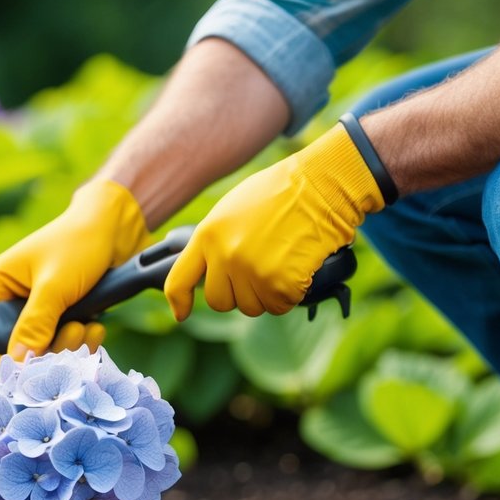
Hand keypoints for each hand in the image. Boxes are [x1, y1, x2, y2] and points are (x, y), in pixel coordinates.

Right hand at [0, 179, 150, 373]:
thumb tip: (17, 364)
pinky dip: (83, 343)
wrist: (118, 226)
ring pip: (42, 352)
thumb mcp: (55, 283)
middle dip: (41, 353)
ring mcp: (39, 312)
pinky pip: (66, 347)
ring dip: (67, 347)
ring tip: (86, 326)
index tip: (19, 370)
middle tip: (70, 336)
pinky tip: (97, 326)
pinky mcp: (64, 318)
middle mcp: (12, 301)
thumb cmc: (80, 242)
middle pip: (10, 351)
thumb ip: (36, 323)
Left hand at [164, 122, 385, 318]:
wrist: (320, 186)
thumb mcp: (233, 209)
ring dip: (267, 294)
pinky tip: (297, 268)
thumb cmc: (281, 193)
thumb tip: (211, 269)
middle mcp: (224, 256)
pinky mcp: (278, 284)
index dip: (179, 301)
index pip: (178, 280)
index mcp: (207, 234)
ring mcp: (250, 271)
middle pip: (219, 301)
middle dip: (239, 293)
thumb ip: (216, 240)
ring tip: (282, 261)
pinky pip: (279, 306)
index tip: (182, 313)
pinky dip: (290, 294)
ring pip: (251, 307)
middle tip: (260, 270)